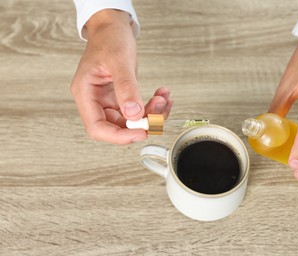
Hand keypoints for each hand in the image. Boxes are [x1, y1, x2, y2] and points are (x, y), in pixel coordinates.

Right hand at [70, 10, 172, 143]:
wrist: (113, 28)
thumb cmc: (109, 38)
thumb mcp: (118, 60)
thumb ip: (126, 88)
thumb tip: (134, 113)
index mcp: (85, 93)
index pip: (97, 127)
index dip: (119, 136)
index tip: (141, 132)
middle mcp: (95, 100)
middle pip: (117, 127)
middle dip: (141, 122)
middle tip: (159, 110)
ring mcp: (109, 100)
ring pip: (131, 120)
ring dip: (151, 114)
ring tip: (164, 99)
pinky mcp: (122, 98)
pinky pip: (138, 110)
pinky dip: (153, 106)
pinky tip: (162, 96)